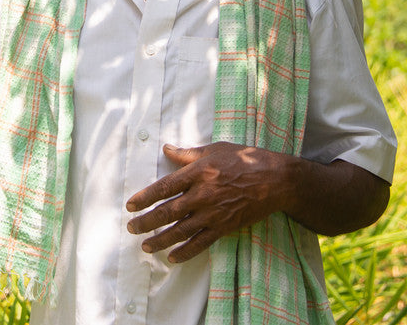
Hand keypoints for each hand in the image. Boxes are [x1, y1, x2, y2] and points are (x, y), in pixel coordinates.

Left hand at [125, 142, 292, 263]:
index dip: (145, 197)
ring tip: (145, 247)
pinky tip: (172, 258)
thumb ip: (188, 153)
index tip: (131, 205)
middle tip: (131, 228)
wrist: (276, 179)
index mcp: (199, 172)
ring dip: (161, 240)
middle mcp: (203, 194)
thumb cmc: (246, 159)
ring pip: (181, 231)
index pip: (165, 187)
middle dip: (147, 222)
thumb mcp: (216, 149)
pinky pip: (201, 242)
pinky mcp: (225, 226)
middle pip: (168, 212)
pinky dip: (186, 252)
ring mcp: (214, 213)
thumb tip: (166, 149)